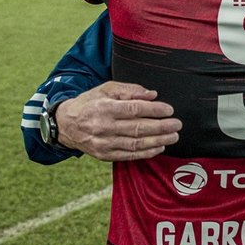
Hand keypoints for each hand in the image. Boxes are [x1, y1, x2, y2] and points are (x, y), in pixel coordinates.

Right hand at [56, 81, 181, 161]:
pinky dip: (146, 153)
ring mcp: (103, 143)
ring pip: (135, 144)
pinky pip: (129, 156)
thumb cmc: (91, 103)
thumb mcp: (106, 89)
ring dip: (158, 141)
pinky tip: (159, 148)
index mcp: (104, 108)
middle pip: (138, 128)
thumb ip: (130, 90)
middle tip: (177, 124)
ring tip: (173, 137)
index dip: (154, 110)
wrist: (66, 124)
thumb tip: (152, 95)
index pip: (134, 109)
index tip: (169, 109)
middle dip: (161, 127)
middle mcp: (103, 127)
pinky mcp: (104, 155)